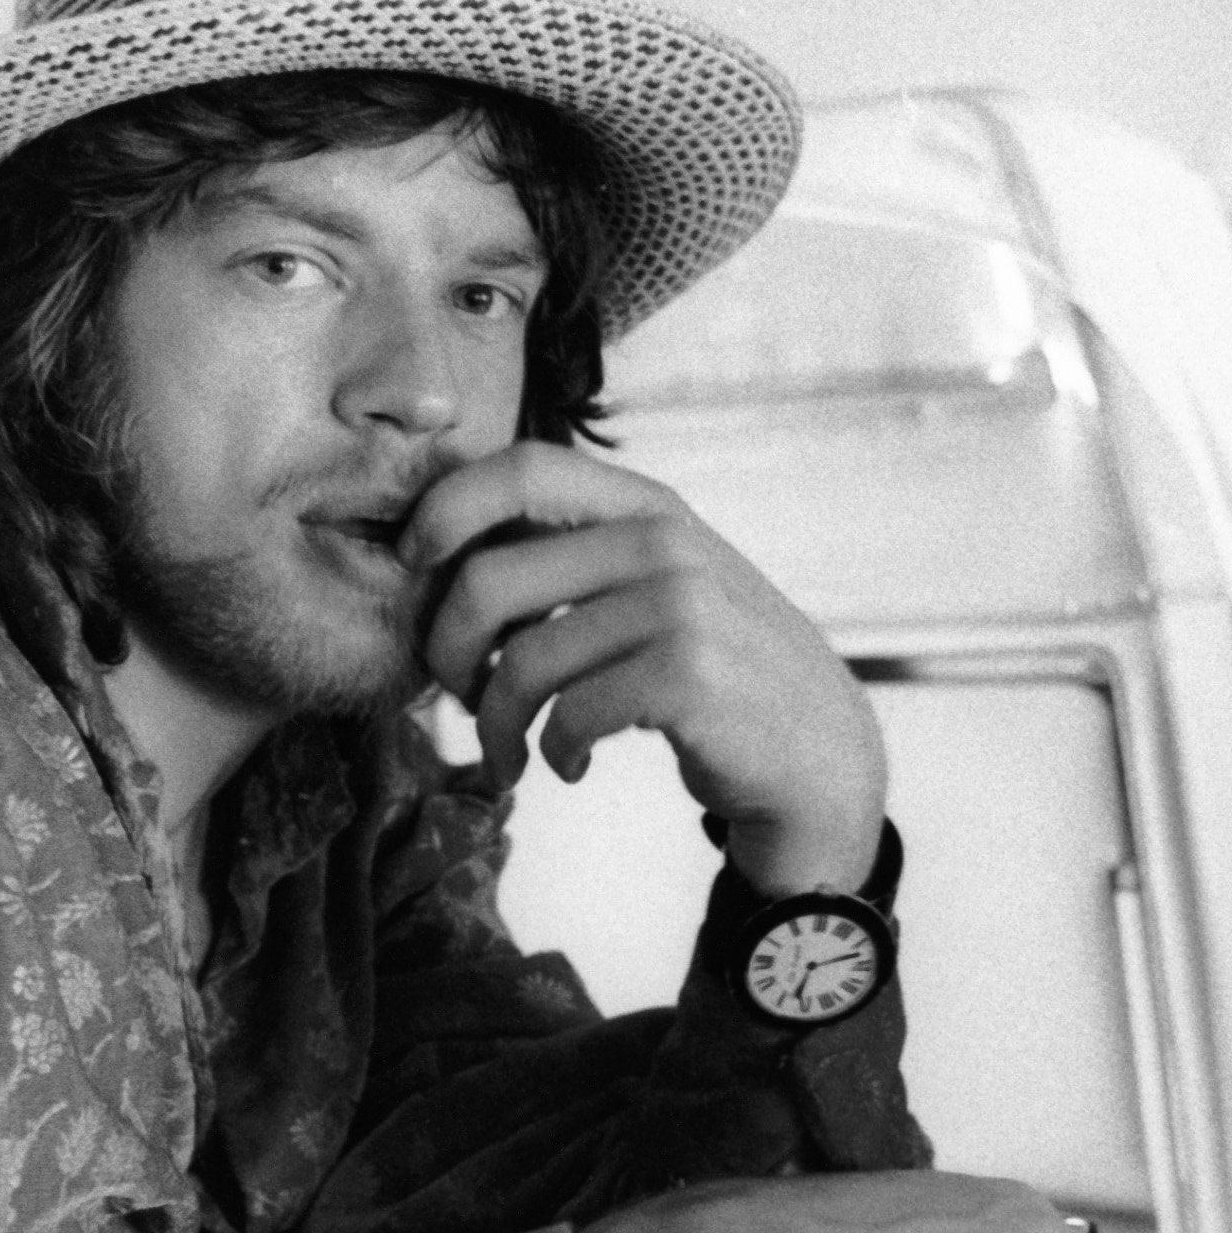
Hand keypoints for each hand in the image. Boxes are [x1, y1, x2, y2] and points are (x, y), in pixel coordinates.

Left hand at [407, 446, 886, 896]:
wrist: (818, 756)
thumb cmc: (712, 674)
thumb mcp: (658, 586)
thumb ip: (578, 556)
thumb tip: (437, 558)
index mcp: (645, 505)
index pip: (517, 468)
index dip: (443, 511)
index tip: (413, 568)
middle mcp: (662, 542)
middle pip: (489, 580)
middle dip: (444, 653)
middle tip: (456, 697)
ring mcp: (681, 607)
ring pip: (520, 663)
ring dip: (495, 726)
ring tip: (509, 755)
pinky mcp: (689, 677)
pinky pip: (569, 715)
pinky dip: (553, 753)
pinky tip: (571, 764)